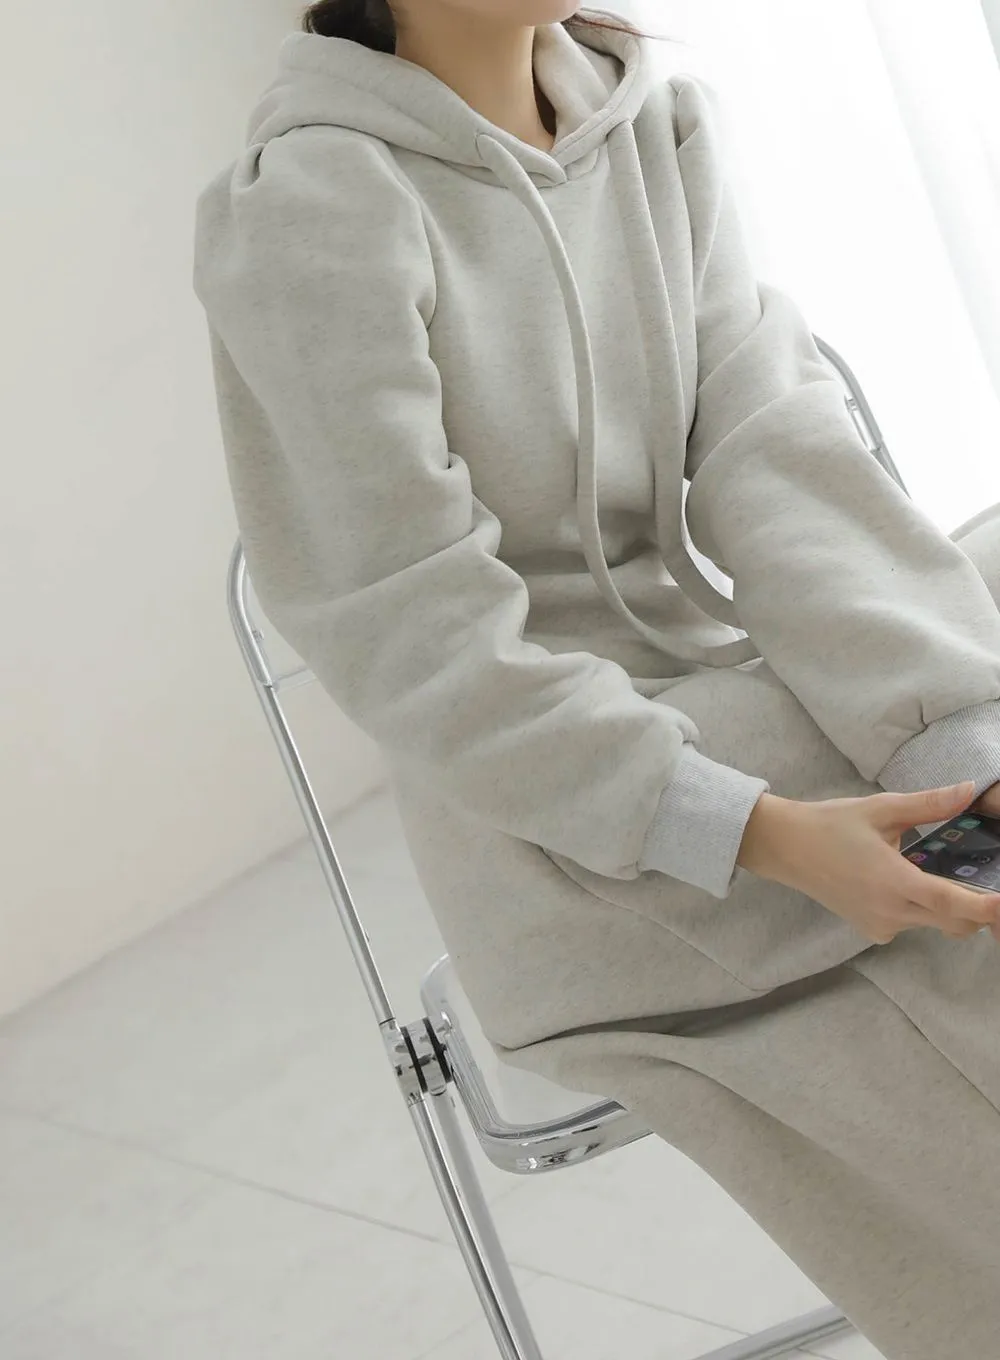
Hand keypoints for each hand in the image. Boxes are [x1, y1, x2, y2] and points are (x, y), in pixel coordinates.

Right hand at [738, 781, 999, 944]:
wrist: (786, 848)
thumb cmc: (831, 825)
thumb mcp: (881, 808)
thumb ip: (929, 804)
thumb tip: (969, 790)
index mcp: (892, 881)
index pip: (951, 903)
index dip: (986, 908)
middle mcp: (890, 912)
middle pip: (954, 923)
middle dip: (978, 910)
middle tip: (989, 888)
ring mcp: (880, 925)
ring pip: (935, 924)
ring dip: (950, 907)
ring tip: (942, 874)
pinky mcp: (873, 929)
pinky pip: (913, 924)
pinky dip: (924, 909)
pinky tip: (908, 882)